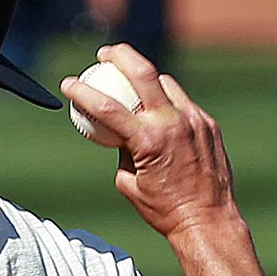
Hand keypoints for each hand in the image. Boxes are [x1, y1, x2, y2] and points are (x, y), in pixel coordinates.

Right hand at [59, 44, 235, 241]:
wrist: (207, 221)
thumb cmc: (165, 210)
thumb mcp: (128, 183)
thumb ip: (121, 152)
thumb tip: (117, 134)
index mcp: (147, 141)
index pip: (106, 106)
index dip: (82, 91)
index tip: (68, 83)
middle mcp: (172, 124)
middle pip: (142, 72)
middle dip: (119, 56)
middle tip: (104, 54)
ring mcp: (194, 121)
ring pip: (166, 83)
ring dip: (146, 78)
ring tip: (132, 79)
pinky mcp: (208, 124)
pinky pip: (183, 103)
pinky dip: (168, 101)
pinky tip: (160, 107)